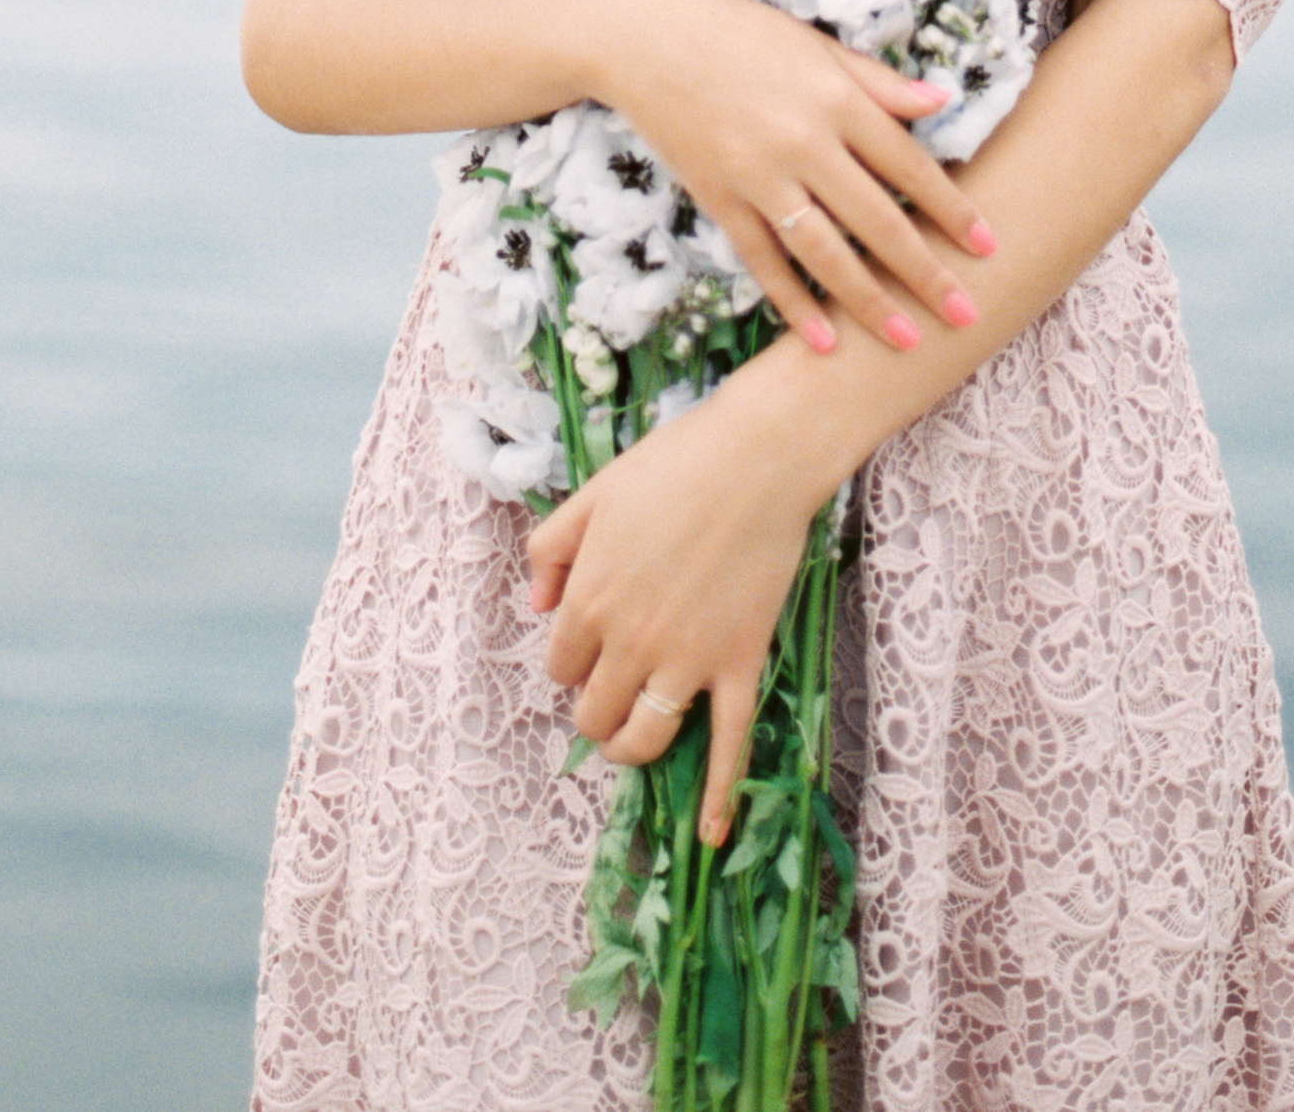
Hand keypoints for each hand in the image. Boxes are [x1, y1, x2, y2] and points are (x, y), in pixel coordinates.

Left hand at [527, 375, 827, 843]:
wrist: (756, 458)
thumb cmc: (672, 464)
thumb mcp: (592, 493)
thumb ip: (551, 548)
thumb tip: (536, 605)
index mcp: (590, 598)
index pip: (560, 665)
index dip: (570, 664)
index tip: (586, 650)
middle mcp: (630, 641)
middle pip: (594, 712)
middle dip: (593, 710)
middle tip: (608, 690)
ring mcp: (686, 660)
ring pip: (644, 736)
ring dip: (630, 748)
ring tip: (631, 740)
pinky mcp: (737, 664)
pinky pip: (727, 744)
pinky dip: (717, 795)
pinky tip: (710, 835)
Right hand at [581, 0, 996, 352]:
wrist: (641, 36)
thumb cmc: (735, 31)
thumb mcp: (814, 45)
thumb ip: (877, 82)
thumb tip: (941, 103)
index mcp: (834, 98)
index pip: (909, 165)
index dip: (952, 209)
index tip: (988, 246)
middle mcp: (803, 142)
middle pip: (877, 220)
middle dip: (925, 272)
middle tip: (966, 314)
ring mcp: (758, 177)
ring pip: (826, 253)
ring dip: (870, 302)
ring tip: (907, 340)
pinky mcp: (719, 199)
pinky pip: (764, 261)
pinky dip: (794, 303)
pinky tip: (824, 340)